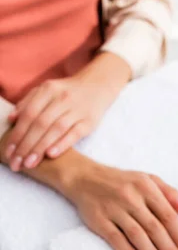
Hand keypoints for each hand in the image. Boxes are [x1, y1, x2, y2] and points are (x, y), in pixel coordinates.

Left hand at [4, 53, 130, 170]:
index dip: (17, 133)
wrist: (97, 86)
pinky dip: (62, 144)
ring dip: (40, 147)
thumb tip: (11, 119)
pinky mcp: (89, 121)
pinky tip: (51, 155)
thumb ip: (28, 103)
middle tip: (16, 163)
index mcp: (48, 90)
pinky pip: (75, 133)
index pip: (29, 114)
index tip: (9, 151)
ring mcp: (77, 110)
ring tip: (30, 163)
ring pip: (55, 130)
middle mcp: (62, 98)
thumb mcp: (47, 91)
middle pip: (40, 124)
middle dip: (26, 145)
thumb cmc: (67, 92)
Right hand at [67, 161, 177, 249]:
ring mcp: (115, 209)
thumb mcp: (148, 179)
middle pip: (155, 229)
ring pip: (138, 236)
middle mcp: (132, 198)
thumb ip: (169, 193)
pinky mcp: (99, 220)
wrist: (84, 177)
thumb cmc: (122, 181)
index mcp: (147, 188)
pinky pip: (116, 239)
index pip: (168, 216)